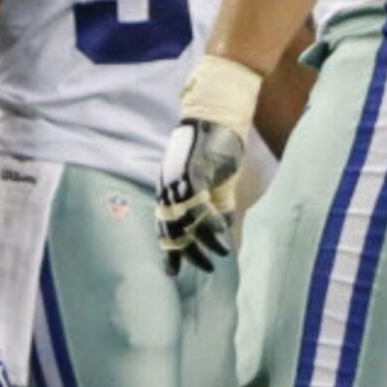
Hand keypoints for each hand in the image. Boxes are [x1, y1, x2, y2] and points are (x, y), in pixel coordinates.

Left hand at [156, 119, 245, 274]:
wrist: (219, 115)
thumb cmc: (219, 146)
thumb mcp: (218, 183)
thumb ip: (217, 206)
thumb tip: (222, 231)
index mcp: (170, 189)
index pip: (165, 225)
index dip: (170, 248)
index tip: (173, 271)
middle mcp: (168, 186)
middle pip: (171, 227)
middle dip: (186, 252)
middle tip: (204, 268)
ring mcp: (178, 179)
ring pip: (185, 219)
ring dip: (202, 240)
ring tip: (219, 254)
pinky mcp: (193, 171)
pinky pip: (197, 204)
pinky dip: (208, 221)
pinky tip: (220, 233)